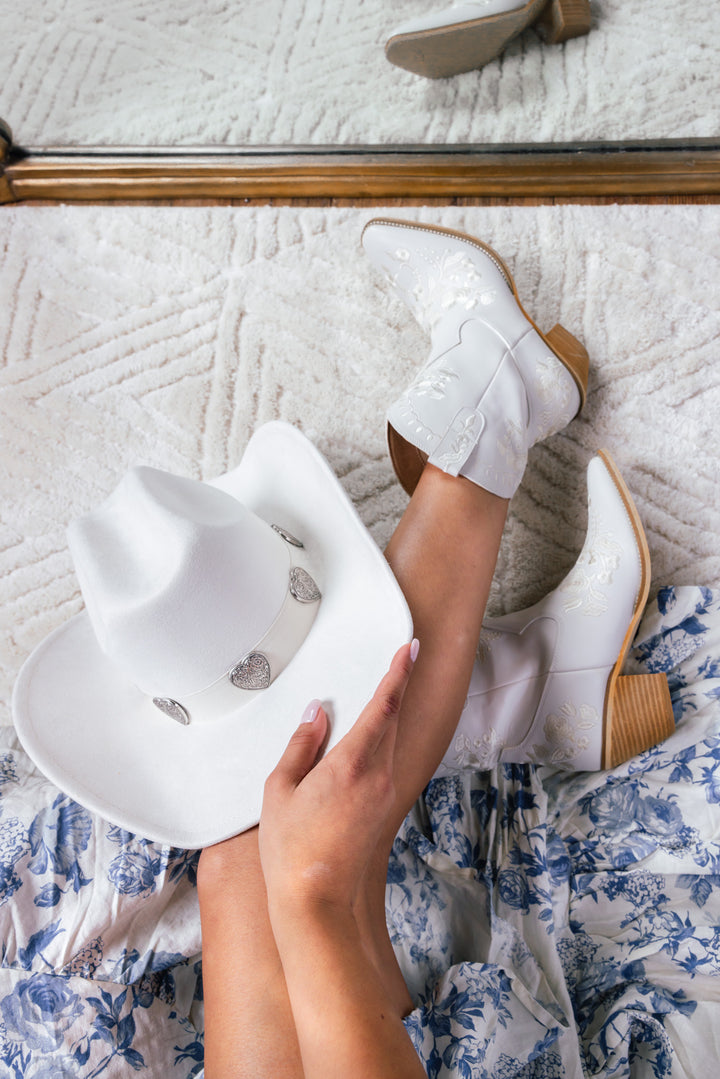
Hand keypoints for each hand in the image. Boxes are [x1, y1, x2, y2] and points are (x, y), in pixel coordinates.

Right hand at [258, 640, 417, 916]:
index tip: (409, 649)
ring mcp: (384, 793)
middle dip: (398, 686)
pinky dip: (381, 739)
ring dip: (389, 713)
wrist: (316, 901)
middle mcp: (377, 776)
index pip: (383, 706)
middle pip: (393, 719)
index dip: (398, 673)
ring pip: (392, 740)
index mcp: (352, 764)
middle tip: (403, 657)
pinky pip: (385, 761)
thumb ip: (301, 745)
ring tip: (384, 689)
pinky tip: (368, 736)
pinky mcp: (383, 808)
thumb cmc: (291, 849)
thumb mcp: (280, 790)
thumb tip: (317, 712)